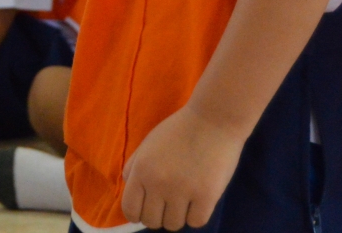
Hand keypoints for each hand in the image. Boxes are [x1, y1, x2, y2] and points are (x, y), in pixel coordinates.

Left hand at [121, 106, 245, 228]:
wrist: (213, 119)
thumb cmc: (179, 129)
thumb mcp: (148, 143)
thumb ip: (134, 165)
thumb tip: (128, 187)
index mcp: (141, 171)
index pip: (130, 209)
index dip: (136, 215)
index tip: (145, 211)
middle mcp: (158, 184)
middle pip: (151, 221)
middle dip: (158, 216)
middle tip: (167, 205)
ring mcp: (182, 192)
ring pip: (173, 225)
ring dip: (177, 216)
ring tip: (184, 201)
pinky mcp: (206, 197)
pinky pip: (196, 222)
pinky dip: (196, 216)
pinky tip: (198, 202)